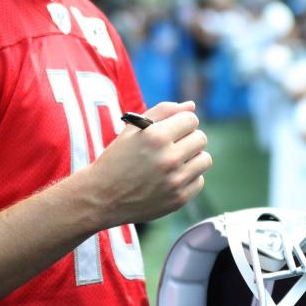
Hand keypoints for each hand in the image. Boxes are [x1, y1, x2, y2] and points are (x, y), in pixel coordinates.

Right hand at [88, 101, 211, 225]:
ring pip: (205, 160)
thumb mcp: (133, 129)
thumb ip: (163, 111)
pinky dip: (188, 179)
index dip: (181, 122)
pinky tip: (171, 178)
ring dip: (192, 158)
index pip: (191, 119)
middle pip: (201, 138)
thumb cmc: (117, 159)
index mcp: (156, 136)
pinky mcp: (178, 199)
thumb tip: (192, 106)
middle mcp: (168, 158)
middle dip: (188, 139)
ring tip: (174, 162)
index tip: (173, 129)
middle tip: (173, 146)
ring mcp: (175, 181)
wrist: (100, 198)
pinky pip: (199, 181)